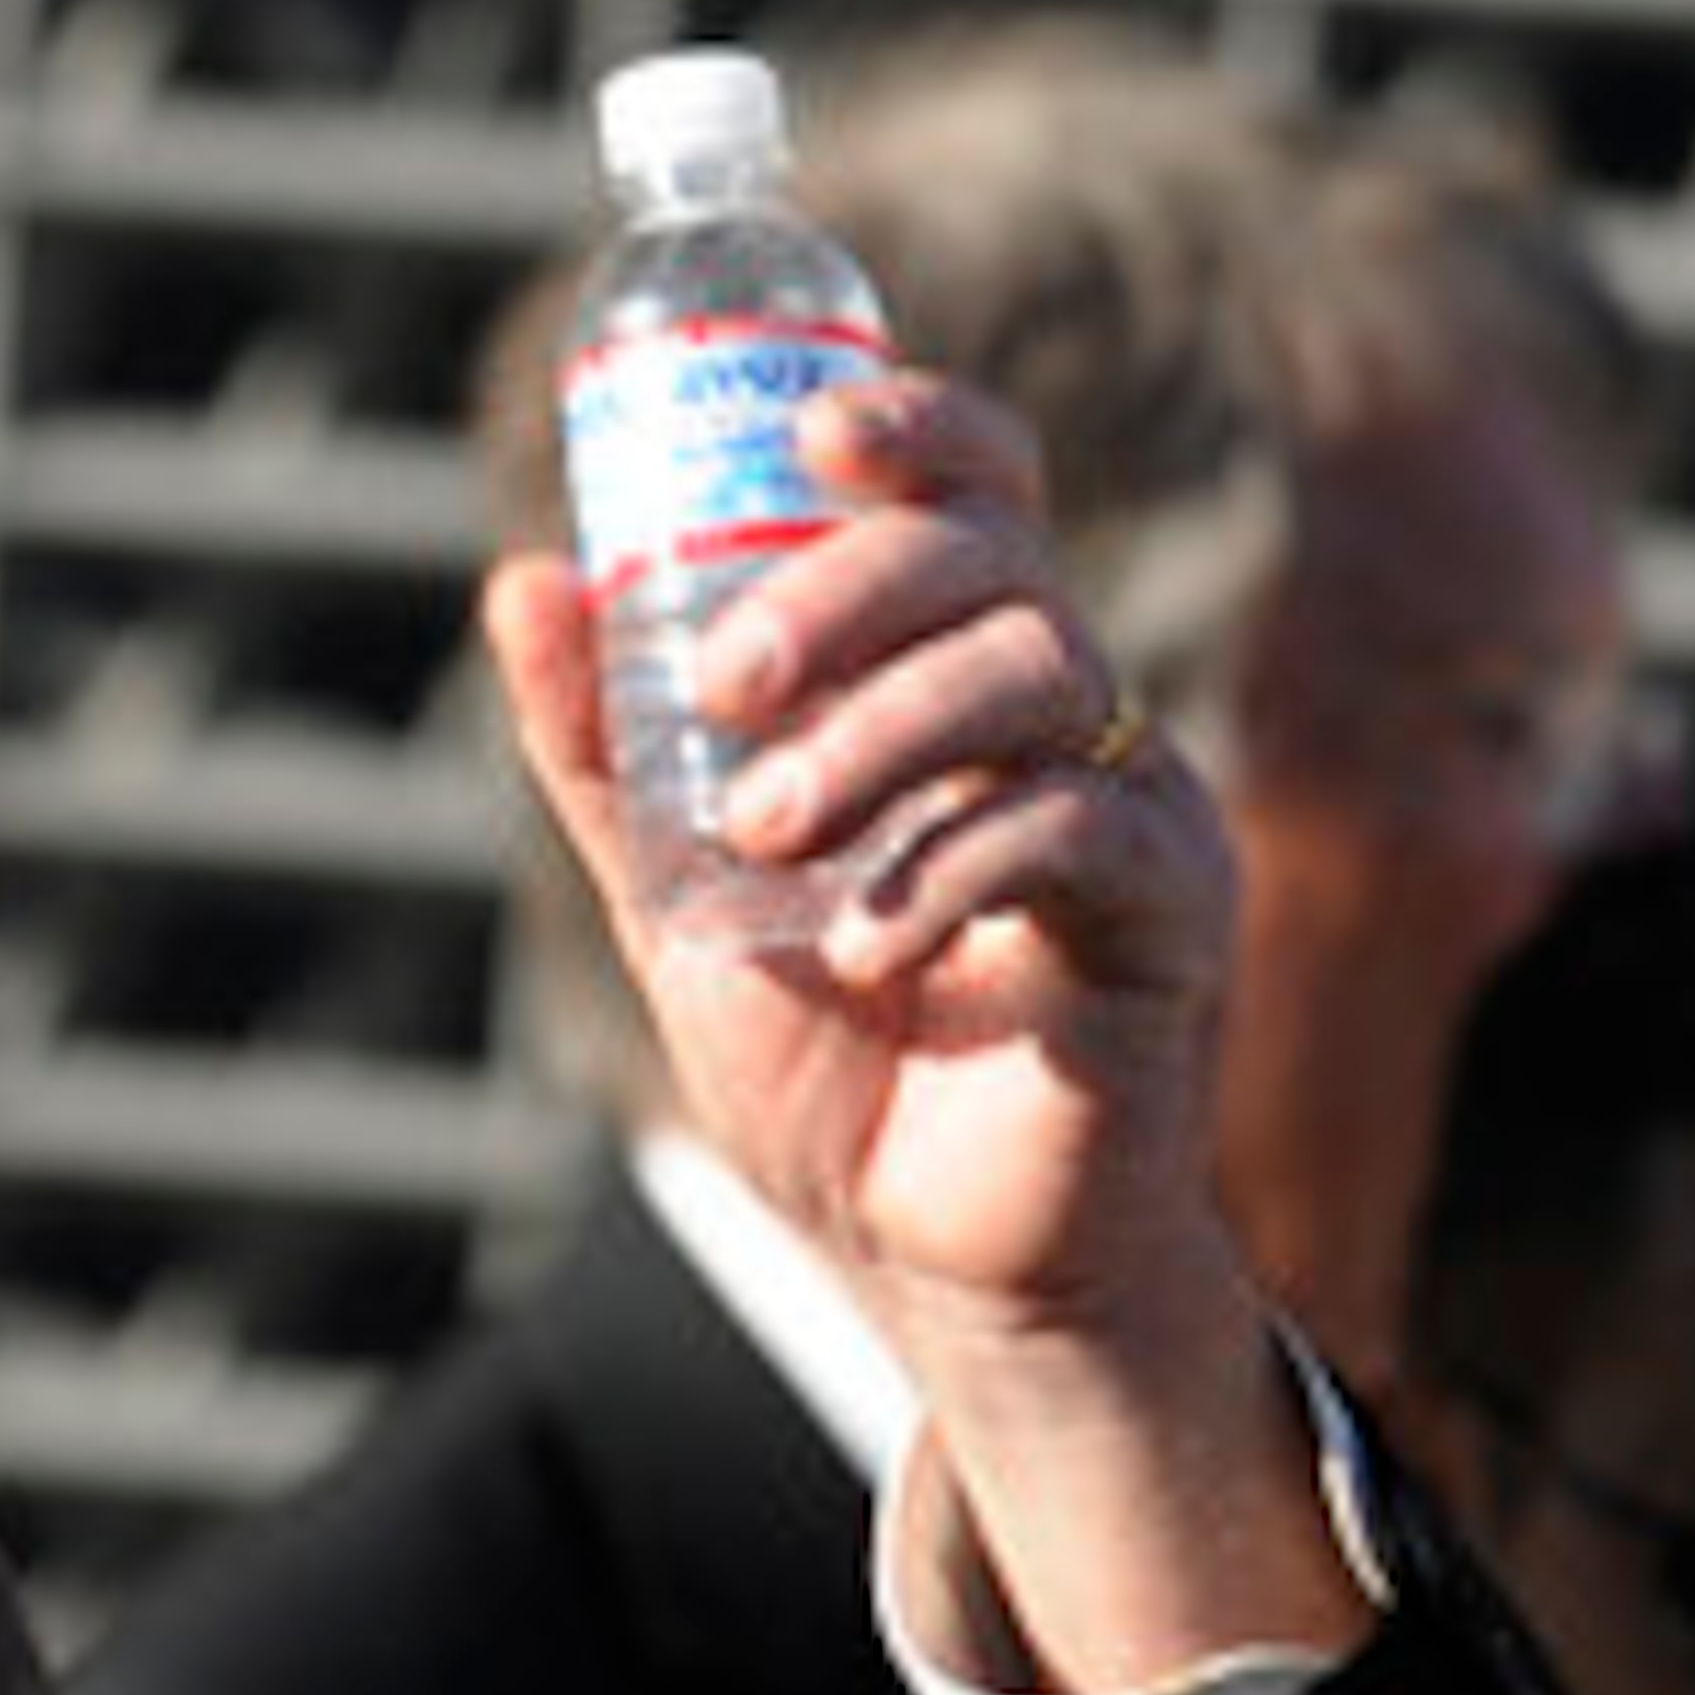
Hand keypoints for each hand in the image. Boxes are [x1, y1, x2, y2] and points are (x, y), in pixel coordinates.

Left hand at [487, 374, 1362, 1694]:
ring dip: (878, 735)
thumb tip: (524, 586)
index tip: (809, 429)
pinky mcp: (1170, 912)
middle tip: (725, 685)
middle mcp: (1065, 717)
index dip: (915, 425)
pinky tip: (860, 950)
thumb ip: (610, 764)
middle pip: (991, 558)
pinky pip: (1071, 829)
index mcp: (959, 686)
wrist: (937, 1269)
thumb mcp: (684, 912)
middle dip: (843, 595)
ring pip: (1033, 669)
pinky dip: (945, 870)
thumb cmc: (838, 1085)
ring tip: (766, 838)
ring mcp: (1134, 803)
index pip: (975, 492)